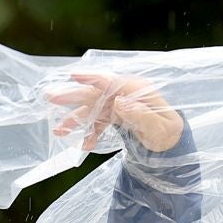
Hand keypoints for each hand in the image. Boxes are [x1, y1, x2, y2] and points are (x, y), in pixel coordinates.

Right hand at [46, 70, 184, 152]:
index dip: (92, 79)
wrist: (172, 144)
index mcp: (137, 91)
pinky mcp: (116, 114)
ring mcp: (119, 104)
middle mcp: (126, 94)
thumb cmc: (169, 135)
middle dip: (73, 96)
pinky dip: (90, 132)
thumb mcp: (159, 129)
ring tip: (59, 131)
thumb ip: (141, 115)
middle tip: (50, 97)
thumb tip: (120, 102)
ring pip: (93, 108)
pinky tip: (85, 145)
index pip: (112, 82)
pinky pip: (98, 121)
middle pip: (96, 92)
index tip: (73, 76)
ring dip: (76, 119)